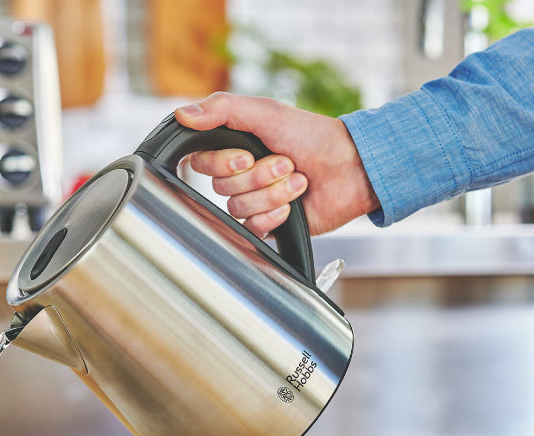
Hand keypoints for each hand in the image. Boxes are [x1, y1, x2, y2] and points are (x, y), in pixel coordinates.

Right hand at [174, 92, 379, 235]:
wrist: (350, 168)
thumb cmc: (313, 136)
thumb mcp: (266, 112)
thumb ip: (222, 109)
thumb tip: (182, 115)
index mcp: (235, 147)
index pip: (202, 162)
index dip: (222, 162)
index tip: (247, 155)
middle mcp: (241, 174)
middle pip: (221, 187)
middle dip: (258, 176)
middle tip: (285, 163)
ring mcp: (255, 200)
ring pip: (238, 208)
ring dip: (272, 193)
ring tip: (297, 181)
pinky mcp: (269, 224)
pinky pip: (253, 228)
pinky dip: (276, 215)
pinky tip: (294, 205)